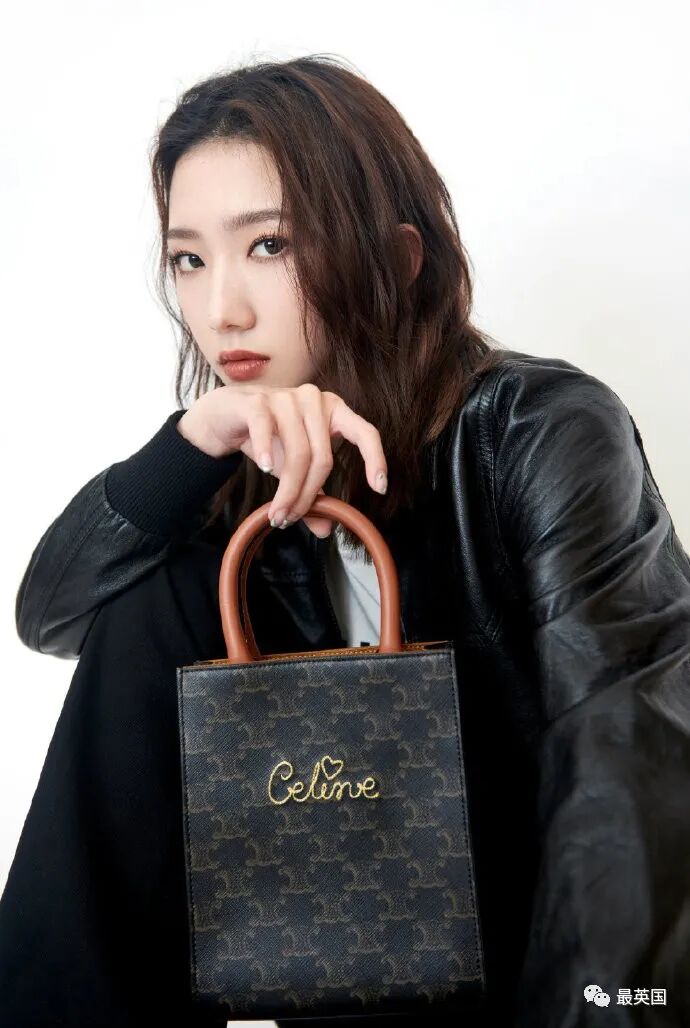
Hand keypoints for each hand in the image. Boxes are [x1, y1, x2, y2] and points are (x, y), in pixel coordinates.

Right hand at [178, 383, 387, 536]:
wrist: (226, 415)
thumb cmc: (268, 438)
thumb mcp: (292, 466)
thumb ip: (311, 493)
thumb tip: (326, 530)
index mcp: (334, 411)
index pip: (365, 432)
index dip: (375, 459)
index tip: (379, 488)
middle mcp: (315, 400)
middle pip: (322, 458)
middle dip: (306, 495)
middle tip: (290, 519)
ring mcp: (286, 397)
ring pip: (297, 452)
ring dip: (286, 489)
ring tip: (276, 513)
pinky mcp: (257, 401)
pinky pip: (266, 430)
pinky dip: (267, 452)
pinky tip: (266, 470)